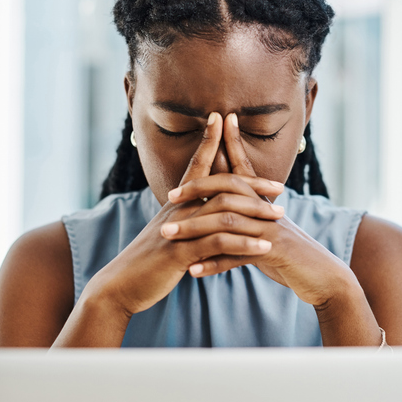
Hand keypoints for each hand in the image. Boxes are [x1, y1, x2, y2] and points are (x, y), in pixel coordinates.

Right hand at [79, 112, 284, 316]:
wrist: (121, 284)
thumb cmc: (149, 259)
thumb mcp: (169, 232)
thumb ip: (188, 218)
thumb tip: (206, 211)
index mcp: (176, 202)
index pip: (196, 164)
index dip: (209, 140)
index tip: (222, 118)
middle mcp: (178, 209)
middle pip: (220, 185)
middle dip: (252, 183)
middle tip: (280, 186)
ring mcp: (179, 229)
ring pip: (224, 212)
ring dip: (255, 213)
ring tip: (279, 217)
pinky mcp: (180, 253)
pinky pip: (218, 243)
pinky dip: (244, 244)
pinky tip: (263, 248)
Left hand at [163, 113, 357, 307]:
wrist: (322, 275)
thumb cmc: (289, 252)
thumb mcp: (266, 229)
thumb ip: (246, 214)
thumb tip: (221, 202)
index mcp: (263, 200)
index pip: (241, 168)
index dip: (228, 145)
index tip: (212, 123)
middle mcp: (266, 209)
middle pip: (228, 190)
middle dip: (197, 190)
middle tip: (170, 196)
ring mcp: (270, 229)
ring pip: (227, 223)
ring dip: (194, 229)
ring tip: (169, 235)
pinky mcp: (274, 251)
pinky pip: (238, 256)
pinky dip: (214, 264)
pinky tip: (193, 270)